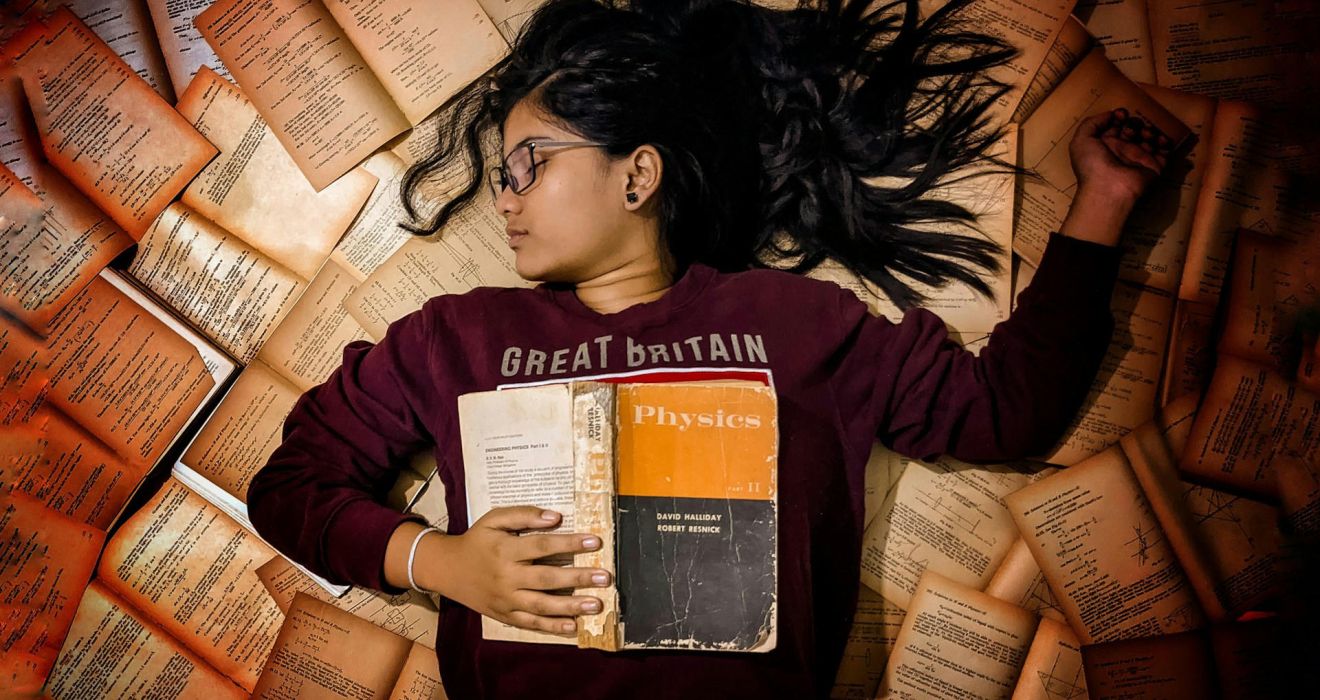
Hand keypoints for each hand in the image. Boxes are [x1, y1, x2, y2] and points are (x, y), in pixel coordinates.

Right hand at [424, 506, 610, 635]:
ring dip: (571, 606)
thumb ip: (524, 515)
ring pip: (541, 606)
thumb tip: (555, 517)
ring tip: (596, 603)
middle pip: (547, 579)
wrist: (448, 569)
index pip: (542, 546)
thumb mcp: (494, 519)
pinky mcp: (504, 615)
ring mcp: (506, 599)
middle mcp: (506, 577)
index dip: (570, 543)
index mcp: (505, 550)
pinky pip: (530, 623)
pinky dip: (551, 627)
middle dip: (578, 578)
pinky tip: (573, 626)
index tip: (596, 541)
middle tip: (604, 577)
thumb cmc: (477, 540)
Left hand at [1069, 107, 1172, 208]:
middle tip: (1132, 128)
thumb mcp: (1081, 140)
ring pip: (1149, 138)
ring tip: (1146, 134)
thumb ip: (1092, 123)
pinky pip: (1164, 152)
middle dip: (1135, 123)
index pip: (1115, 126)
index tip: (1122, 114)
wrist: (1109, 189)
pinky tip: (1159, 139)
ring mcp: (1138, 158)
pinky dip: (1165, 142)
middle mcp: (1121, 151)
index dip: (1119, 117)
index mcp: (1104, 145)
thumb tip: (1109, 114)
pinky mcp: (1153, 166)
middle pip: (1133, 130)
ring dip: (1150, 131)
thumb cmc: (1093, 164)